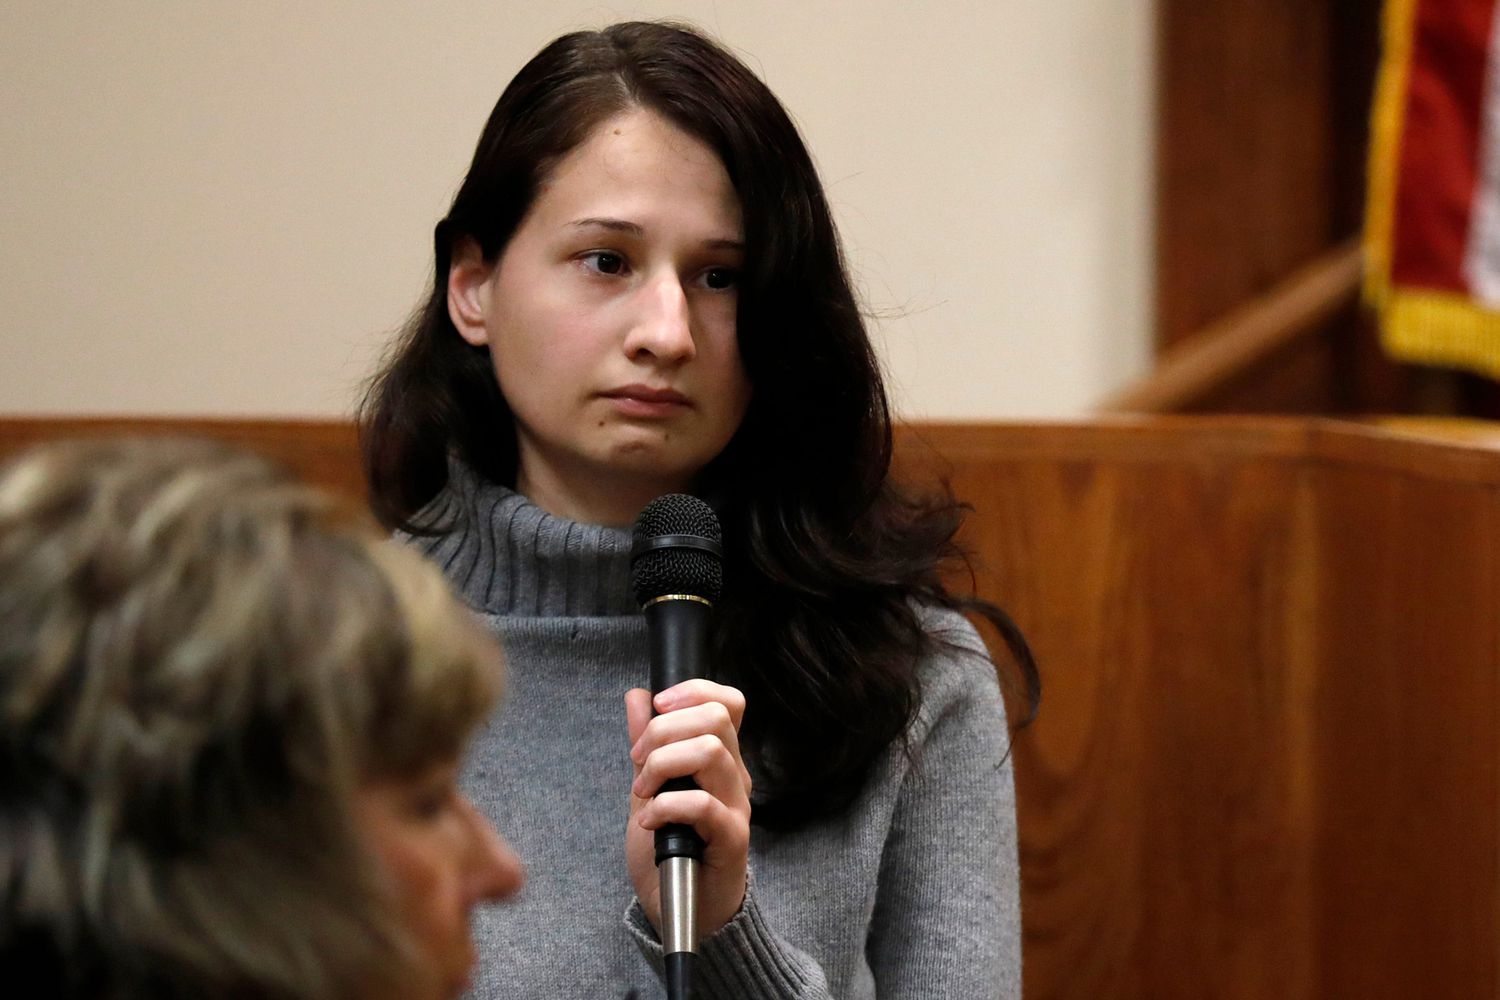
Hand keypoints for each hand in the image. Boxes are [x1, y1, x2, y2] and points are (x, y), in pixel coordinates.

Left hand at [625, 679, 751, 938]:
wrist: (682, 908)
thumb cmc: (671, 849)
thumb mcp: (648, 787)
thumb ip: (647, 744)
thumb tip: (638, 697)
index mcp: (720, 758)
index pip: (728, 703)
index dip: (693, 691)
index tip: (657, 706)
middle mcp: (735, 777)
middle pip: (715, 718)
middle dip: (664, 730)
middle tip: (637, 760)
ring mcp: (737, 806)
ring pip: (711, 752)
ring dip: (663, 764)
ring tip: (643, 791)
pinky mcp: (732, 838)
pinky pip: (703, 804)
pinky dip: (666, 806)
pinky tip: (649, 820)